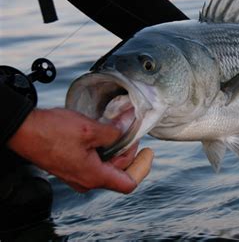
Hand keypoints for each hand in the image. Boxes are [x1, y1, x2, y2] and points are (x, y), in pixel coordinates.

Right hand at [7, 108, 150, 193]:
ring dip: (117, 148)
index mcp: (93, 176)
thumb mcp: (89, 129)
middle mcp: (86, 180)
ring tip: (118, 128)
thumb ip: (114, 131)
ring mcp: (78, 174)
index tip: (148, 151)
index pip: (129, 183)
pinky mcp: (71, 166)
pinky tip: (103, 132)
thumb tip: (129, 124)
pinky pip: (95, 161)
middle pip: (120, 172)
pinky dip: (104, 148)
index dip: (143, 167)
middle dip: (130, 151)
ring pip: (108, 166)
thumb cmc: (51, 132)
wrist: (22, 130)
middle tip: (132, 130)